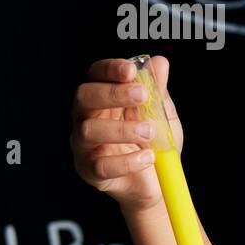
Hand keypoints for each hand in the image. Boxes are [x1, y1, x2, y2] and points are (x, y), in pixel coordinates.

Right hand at [70, 55, 183, 212]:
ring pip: (88, 130)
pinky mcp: (91, 171)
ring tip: (150, 133)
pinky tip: (148, 158)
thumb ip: (157, 91)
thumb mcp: (160, 115)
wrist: (157, 183)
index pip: (96, 75)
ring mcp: (85, 145)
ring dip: (122, 129)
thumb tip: (159, 62)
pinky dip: (127, 161)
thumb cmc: (153, 144)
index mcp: (103, 100)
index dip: (109, 69)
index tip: (130, 70)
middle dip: (112, 93)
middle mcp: (87, 118)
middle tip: (141, 95)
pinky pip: (101, 165)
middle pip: (84, 97)